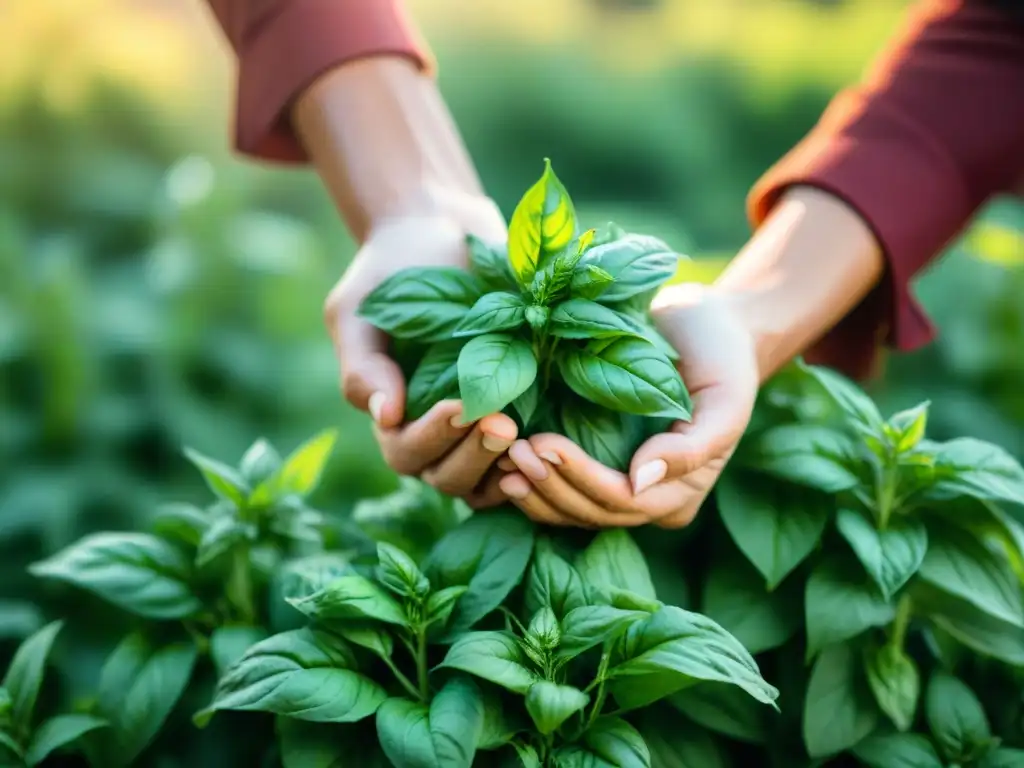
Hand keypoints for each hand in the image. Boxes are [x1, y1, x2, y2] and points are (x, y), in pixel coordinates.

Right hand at [324, 205, 518, 507]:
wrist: (439, 229)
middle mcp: (438, 432)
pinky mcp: (523, 411)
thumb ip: (364, 365)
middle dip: (475, 457)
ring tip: (530, 441)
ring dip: (506, 469)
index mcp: (395, 416)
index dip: (433, 438)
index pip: (408, 453)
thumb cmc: (390, 268)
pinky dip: (535, 462)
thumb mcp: (358, 310)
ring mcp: (480, 427)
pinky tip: (552, 445)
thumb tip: (384, 416)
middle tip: (504, 425)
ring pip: (487, 482)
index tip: (460, 406)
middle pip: (449, 478)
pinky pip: (525, 460)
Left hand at [497, 283, 759, 527]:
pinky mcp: (596, 463)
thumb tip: (640, 482)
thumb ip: (693, 448)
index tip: (544, 444)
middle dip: (548, 486)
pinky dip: (531, 479)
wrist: (707, 326)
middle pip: (589, 511)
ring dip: (533, 489)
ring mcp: (618, 484)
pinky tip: (499, 462)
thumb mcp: (725, 399)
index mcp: (679, 493)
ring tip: (501, 459)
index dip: (580, 479)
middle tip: (511, 451)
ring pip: (568, 508)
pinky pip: (558, 487)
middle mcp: (646, 499)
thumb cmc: (722, 358)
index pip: (622, 502)